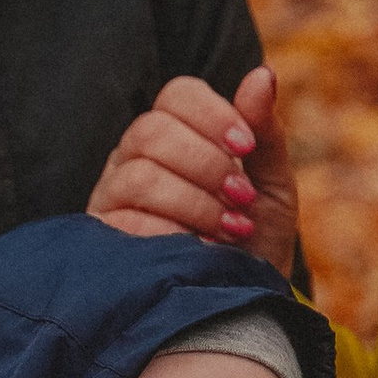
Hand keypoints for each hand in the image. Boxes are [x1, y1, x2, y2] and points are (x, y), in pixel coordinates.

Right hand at [87, 62, 299, 276]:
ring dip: (195, 202)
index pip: (178, 95)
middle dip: (207, 163)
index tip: (247, 144)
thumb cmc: (257, 239)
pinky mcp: (104, 237)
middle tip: (242, 197)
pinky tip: (202, 251)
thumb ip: (264, 132)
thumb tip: (264, 74)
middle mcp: (136, 156)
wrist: (244, 303)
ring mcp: (115, 195)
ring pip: (141, 175)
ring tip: (231, 230)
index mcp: (178, 132)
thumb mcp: (272, 185)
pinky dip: (174, 234)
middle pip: (154, 131)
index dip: (213, 114)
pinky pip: (128, 222)